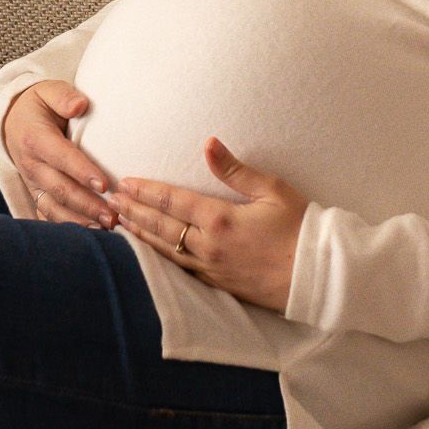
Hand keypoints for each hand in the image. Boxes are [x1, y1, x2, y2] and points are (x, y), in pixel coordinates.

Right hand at [0, 79, 118, 229]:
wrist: (14, 120)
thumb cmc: (39, 105)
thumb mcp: (47, 91)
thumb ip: (63, 96)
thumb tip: (80, 105)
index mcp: (35, 139)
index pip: (62, 158)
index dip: (82, 172)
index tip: (105, 184)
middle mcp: (32, 165)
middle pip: (60, 189)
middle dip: (86, 204)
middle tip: (112, 215)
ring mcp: (33, 183)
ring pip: (54, 207)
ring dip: (79, 220)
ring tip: (105, 228)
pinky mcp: (36, 194)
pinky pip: (48, 215)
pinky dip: (66, 226)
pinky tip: (88, 236)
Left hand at [106, 138, 308, 313]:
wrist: (318, 276)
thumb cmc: (300, 228)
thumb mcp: (273, 190)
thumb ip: (236, 169)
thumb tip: (208, 143)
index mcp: (220, 220)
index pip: (172, 201)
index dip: (145, 191)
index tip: (125, 182)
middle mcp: (209, 247)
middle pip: (161, 226)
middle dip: (133, 211)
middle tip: (110, 200)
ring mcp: (211, 269)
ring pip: (165, 250)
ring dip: (140, 234)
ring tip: (119, 222)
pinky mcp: (217, 285)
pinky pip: (178, 269)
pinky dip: (157, 257)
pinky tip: (148, 251)